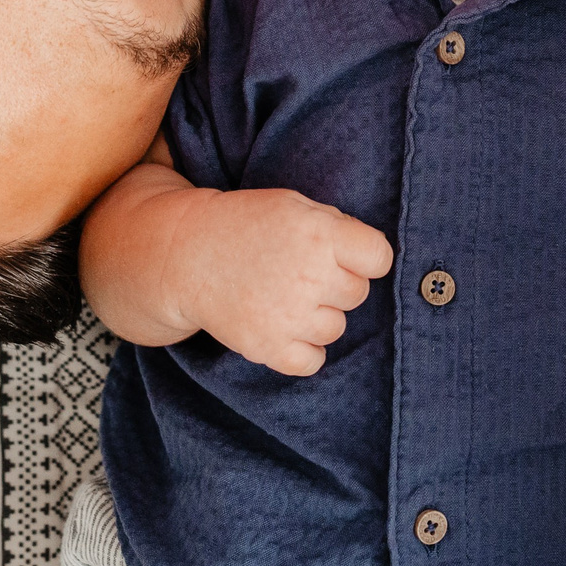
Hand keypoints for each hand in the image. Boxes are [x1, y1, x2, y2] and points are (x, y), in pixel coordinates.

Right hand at [167, 188, 394, 375]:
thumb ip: (336, 227)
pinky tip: (283, 325)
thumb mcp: (293, 206)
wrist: (185, 253)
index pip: (379, 258)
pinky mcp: (269, 348)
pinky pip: (313, 360)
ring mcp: (289, 316)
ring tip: (285, 295)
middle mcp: (310, 276)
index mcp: (320, 235)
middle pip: (358, 293)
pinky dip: (302, 349)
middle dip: (336, 283)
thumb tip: (373, 257)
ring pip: (336, 327)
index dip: (365, 256)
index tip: (345, 254)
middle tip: (300, 271)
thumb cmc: (246, 224)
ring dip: (318, 315)